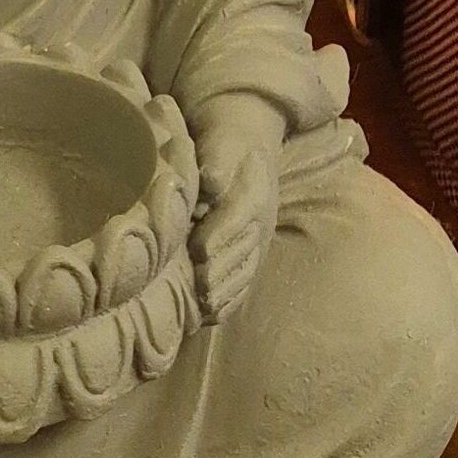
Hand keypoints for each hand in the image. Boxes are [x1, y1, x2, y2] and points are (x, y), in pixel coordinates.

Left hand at [188, 93, 284, 322]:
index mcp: (254, 193)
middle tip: (197, 290)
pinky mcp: (251, 255)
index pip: (238, 218)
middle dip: (219, 272)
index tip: (198, 250)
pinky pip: (245, 282)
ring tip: (204, 310)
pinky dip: (230, 301)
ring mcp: (258, 241)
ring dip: (225, 292)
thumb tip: (212, 181)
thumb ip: (217, 162)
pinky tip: (211, 315)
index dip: (219, 236)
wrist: (247, 145)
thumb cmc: (225, 144)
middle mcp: (260, 222)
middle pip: (241, 252)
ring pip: (245, 272)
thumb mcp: (222, 142)